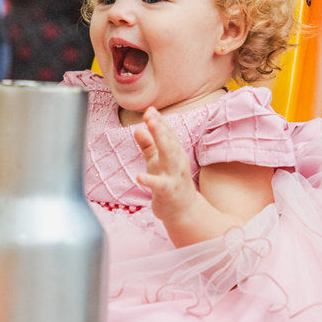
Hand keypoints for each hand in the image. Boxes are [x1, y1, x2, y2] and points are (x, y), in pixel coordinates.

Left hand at [133, 108, 199, 226]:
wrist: (184, 211)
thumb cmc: (169, 182)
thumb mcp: (157, 162)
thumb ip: (148, 145)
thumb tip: (137, 128)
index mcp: (176, 153)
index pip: (169, 134)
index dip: (159, 121)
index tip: (149, 109)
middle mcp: (178, 162)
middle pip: (170, 142)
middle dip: (160, 128)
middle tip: (150, 115)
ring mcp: (175, 177)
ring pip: (169, 157)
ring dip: (160, 142)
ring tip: (147, 130)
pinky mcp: (169, 192)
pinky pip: (159, 185)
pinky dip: (150, 180)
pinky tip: (138, 176)